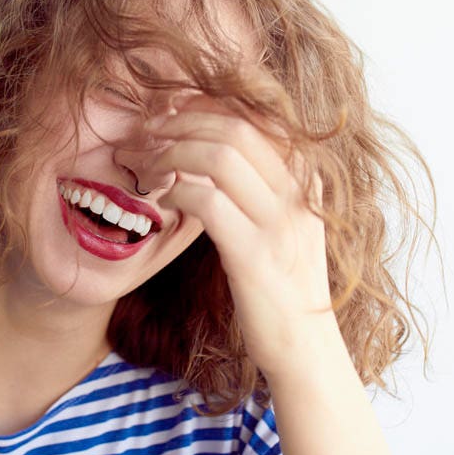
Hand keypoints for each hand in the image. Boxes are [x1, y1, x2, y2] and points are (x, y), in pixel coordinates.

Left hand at [144, 94, 337, 376]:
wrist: (306, 350)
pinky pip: (207, 200)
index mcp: (309, 179)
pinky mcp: (255, 254)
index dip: (207, 104)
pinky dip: (175, 190)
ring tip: (144, 165)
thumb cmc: (283, 289)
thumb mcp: (284, 226)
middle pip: (235, 125)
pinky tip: (161, 199)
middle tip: (146, 133)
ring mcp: (280, 223)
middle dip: (181, 121)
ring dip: (170, 152)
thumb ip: (262, 188)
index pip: (258, 116)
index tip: (171, 111)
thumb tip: (212, 150)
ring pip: (219, 154)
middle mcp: (301, 193)